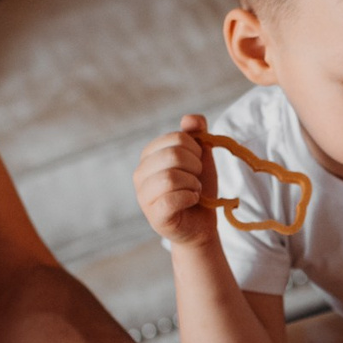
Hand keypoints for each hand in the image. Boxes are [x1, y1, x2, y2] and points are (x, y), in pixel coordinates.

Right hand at [135, 114, 219, 248]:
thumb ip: (197, 133)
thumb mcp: (201, 156)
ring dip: (192, 184)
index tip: (197, 163)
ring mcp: (143, 196)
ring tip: (193, 190)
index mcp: (149, 155)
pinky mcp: (154, 215)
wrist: (201, 223)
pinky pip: (171, 199)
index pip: (177, 138)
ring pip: (171, 177)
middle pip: (174, 155)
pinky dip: (189, 198)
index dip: (195, 150)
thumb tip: (189, 119)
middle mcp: (140, 174)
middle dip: (195, 167)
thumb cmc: (197, 188)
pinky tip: (191, 201)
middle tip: (196, 178)